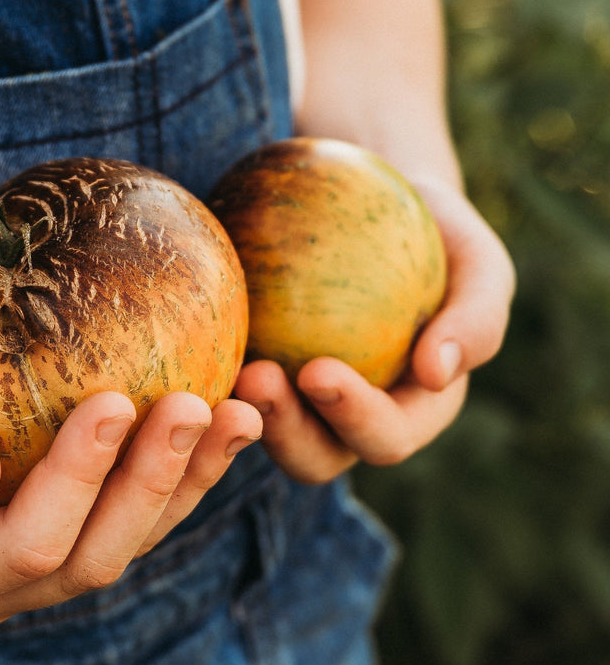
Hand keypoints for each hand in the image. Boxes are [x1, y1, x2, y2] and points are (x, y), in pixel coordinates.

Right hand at [0, 359, 261, 630]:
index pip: (28, 546)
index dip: (78, 480)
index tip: (114, 398)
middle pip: (97, 553)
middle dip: (153, 482)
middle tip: (198, 404)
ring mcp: (31, 558)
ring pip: (128, 534)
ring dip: (186, 478)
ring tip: (235, 410)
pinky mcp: (55, 514)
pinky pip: (126, 501)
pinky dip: (176, 465)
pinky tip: (218, 413)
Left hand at [233, 180, 514, 483]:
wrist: (379, 209)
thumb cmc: (442, 236)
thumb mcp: (479, 264)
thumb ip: (476, 318)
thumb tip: (438, 372)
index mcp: (411, 414)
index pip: (384, 437)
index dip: (353, 418)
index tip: (318, 371)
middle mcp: (349, 424)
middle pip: (314, 455)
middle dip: (284, 429)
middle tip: (256, 378)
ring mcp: (296, 404)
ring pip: (260, 432)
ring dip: (239, 411)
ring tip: (221, 368)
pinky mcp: (251, 372)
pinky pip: (224, 382)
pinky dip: (207, 371)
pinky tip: (186, 334)